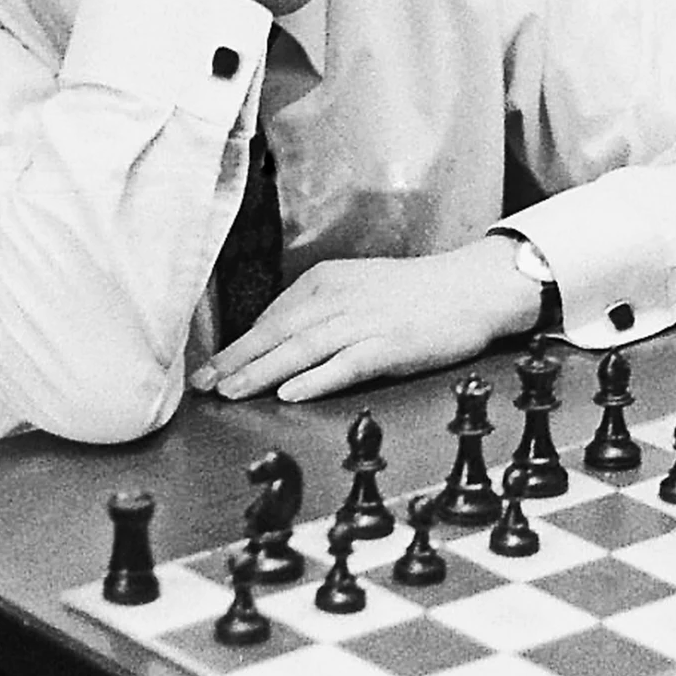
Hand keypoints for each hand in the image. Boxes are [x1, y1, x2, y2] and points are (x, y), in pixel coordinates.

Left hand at [206, 235, 540, 402]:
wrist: (470, 289)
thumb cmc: (413, 295)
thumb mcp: (357, 288)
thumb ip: (318, 310)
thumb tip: (276, 341)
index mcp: (326, 281)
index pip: (272, 317)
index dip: (239, 346)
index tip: (210, 368)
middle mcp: (339, 298)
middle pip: (278, 333)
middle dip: (238, 361)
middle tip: (205, 385)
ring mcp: (365, 322)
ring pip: (303, 349)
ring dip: (263, 372)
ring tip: (232, 393)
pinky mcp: (391, 345)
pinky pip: (347, 364)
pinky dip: (317, 379)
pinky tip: (291, 394)